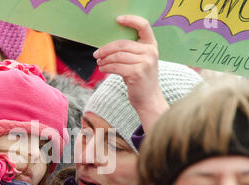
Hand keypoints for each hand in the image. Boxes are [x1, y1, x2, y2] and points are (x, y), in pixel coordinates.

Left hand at [93, 15, 168, 131]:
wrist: (149, 99)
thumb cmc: (141, 79)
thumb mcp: (140, 61)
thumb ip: (130, 51)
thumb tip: (107, 46)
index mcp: (152, 45)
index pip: (143, 25)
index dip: (131, 20)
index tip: (117, 20)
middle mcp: (150, 52)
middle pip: (122, 44)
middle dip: (106, 49)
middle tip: (96, 54)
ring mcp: (145, 63)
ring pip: (117, 56)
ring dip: (104, 59)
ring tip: (99, 63)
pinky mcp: (137, 73)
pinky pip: (115, 66)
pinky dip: (106, 67)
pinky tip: (102, 69)